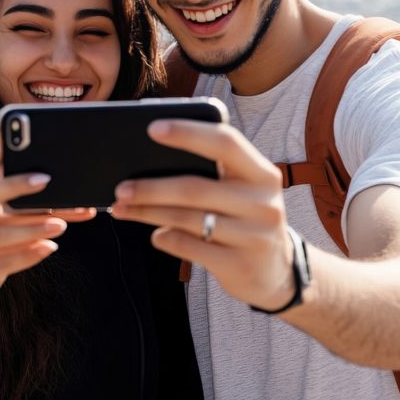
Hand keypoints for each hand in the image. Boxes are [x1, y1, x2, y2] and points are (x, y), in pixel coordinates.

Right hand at [0, 141, 93, 336]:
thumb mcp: (1, 227)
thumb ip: (20, 206)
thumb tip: (59, 181)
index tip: (2, 141)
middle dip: (14, 185)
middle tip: (47, 179)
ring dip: (31, 226)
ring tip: (61, 223)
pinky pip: (0, 265)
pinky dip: (28, 255)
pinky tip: (50, 249)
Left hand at [111, 120, 295, 310]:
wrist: (277, 272)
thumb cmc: (246, 218)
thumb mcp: (243, 190)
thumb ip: (212, 172)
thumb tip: (149, 159)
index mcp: (262, 173)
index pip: (225, 143)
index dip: (188, 133)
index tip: (152, 128)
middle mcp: (263, 203)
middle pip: (195, 188)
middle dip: (152, 187)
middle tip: (121, 187)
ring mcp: (254, 237)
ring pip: (187, 219)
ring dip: (148, 213)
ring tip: (122, 208)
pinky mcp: (239, 265)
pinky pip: (189, 248)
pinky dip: (165, 239)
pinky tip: (155, 235)